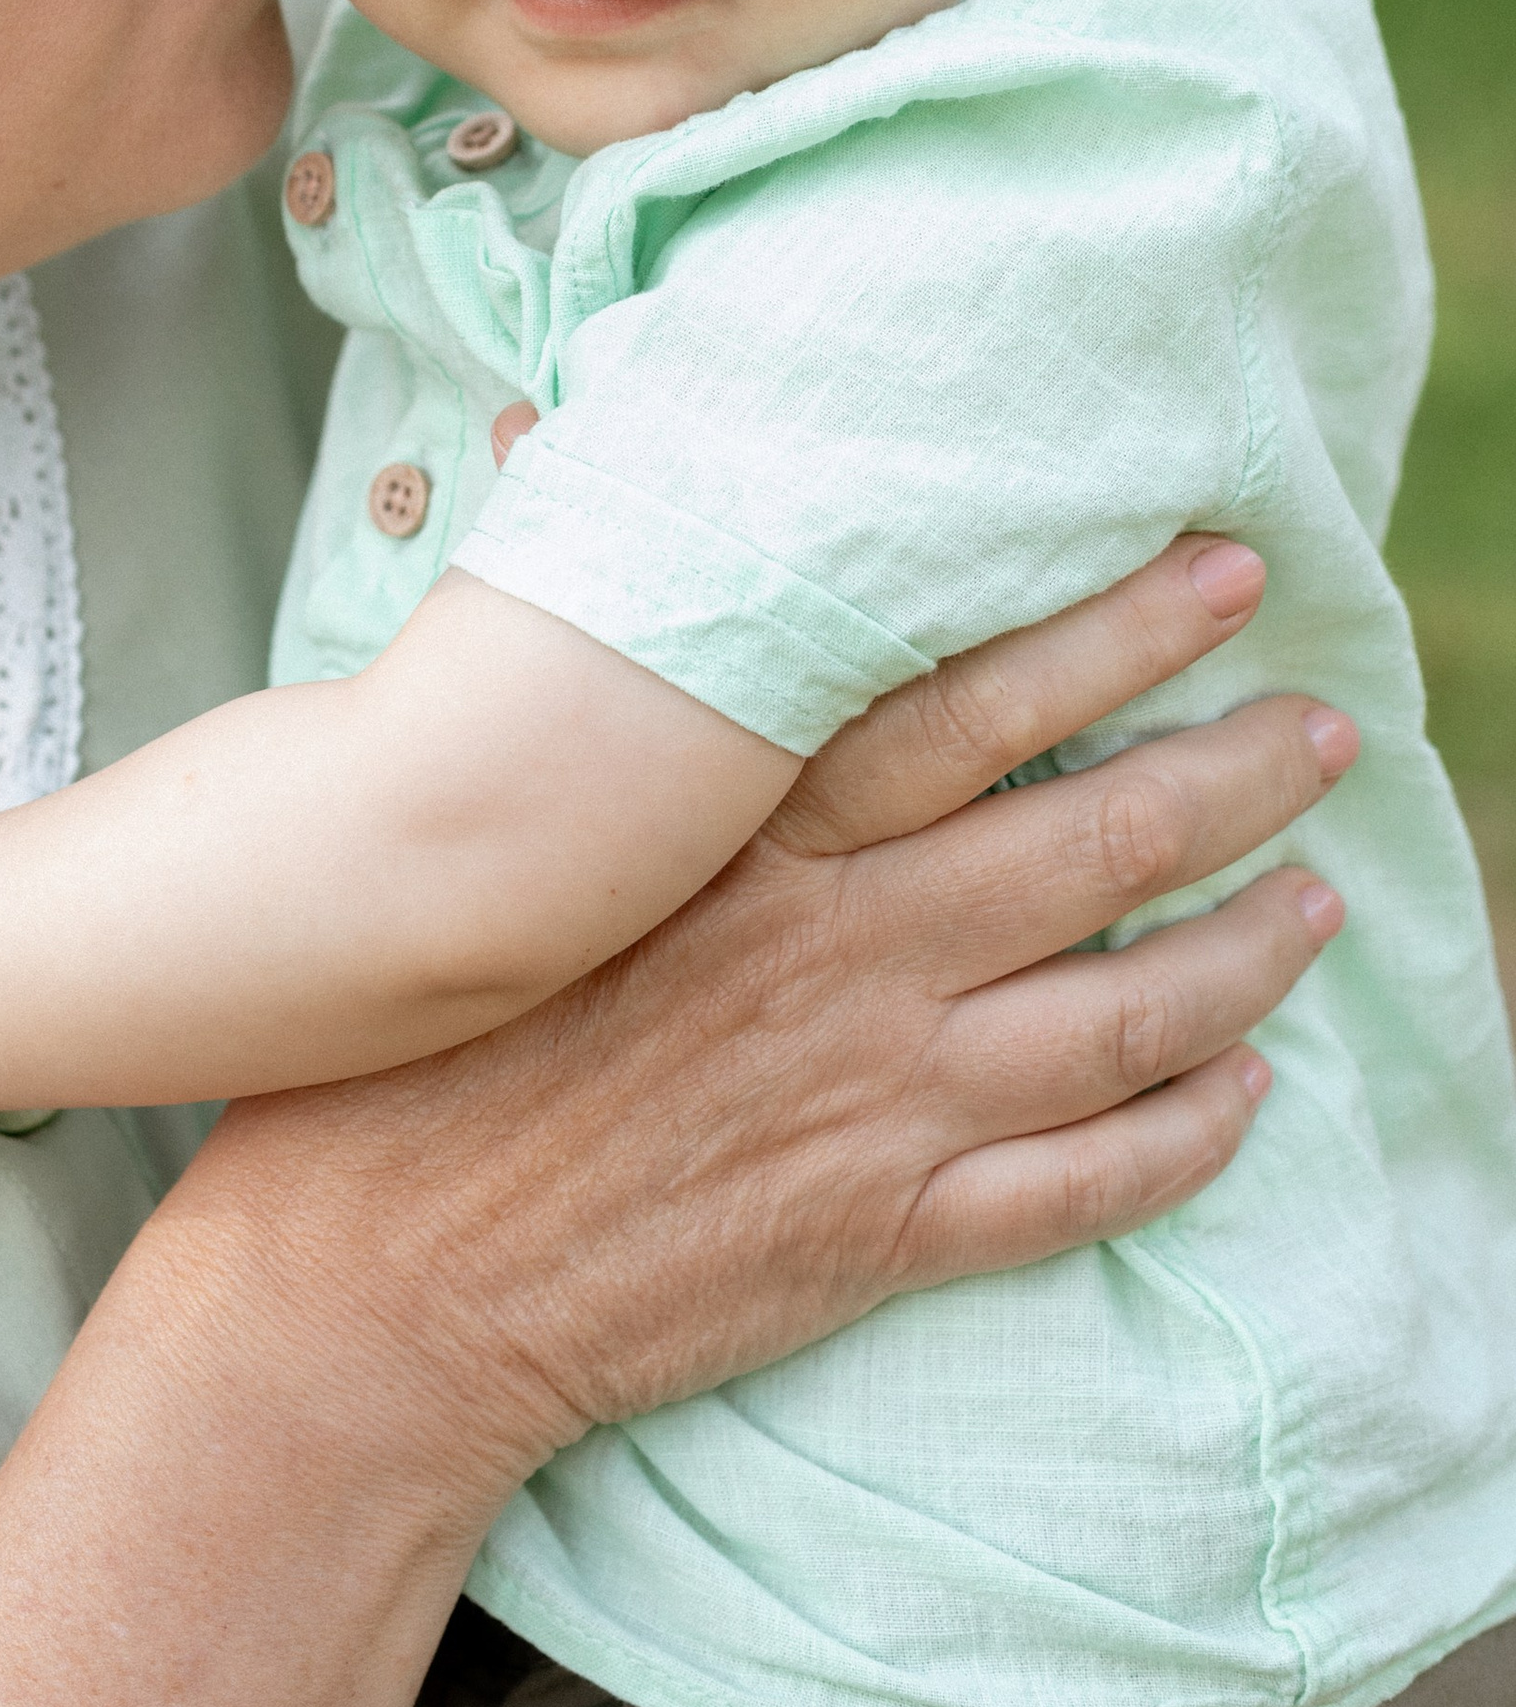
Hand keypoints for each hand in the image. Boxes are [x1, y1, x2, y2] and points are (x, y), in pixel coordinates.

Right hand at [144, 535, 1351, 1518]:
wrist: (379, 1272)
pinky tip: (1242, 1096)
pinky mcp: (883, 1231)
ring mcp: (878, 1101)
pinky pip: (1086, 1185)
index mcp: (752, 840)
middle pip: (1094, 842)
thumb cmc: (415, 1032)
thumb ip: (572, 654)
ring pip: (1127, 1014)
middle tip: (1326, 727)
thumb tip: (545, 434)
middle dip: (1234, 772)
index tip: (1220, 572)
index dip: (1114, 629)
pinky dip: (1187, 1138)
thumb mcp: (492, 818)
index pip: (974, 702)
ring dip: (1247, 954)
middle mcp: (843, 955)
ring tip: (1320, 904)